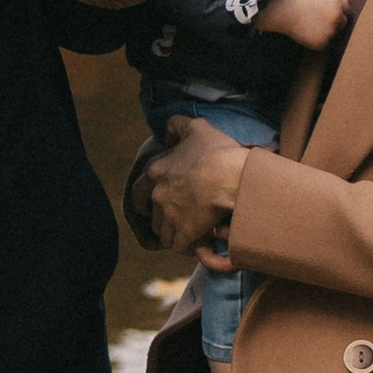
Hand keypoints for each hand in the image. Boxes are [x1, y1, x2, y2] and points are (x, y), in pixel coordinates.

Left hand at [139, 114, 252, 252]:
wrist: (233, 178)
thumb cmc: (216, 152)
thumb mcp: (196, 128)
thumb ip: (177, 125)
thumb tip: (166, 132)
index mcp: (156, 172)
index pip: (139, 191)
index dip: (145, 199)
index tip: (153, 203)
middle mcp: (158, 196)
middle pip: (151, 216)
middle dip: (159, 220)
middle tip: (171, 220)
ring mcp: (170, 217)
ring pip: (164, 233)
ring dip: (174, 233)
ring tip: (188, 232)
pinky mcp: (184, 234)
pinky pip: (179, 246)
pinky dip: (187, 246)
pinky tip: (198, 242)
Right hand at [261, 0, 349, 50]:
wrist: (284, 11)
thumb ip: (328, 1)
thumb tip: (333, 7)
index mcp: (337, 3)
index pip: (347, 9)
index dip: (340, 11)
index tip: (336, 13)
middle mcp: (338, 17)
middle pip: (343, 22)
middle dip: (336, 22)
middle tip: (323, 22)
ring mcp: (331, 31)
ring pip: (333, 33)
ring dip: (327, 32)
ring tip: (312, 26)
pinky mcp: (322, 43)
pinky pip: (323, 43)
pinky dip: (317, 40)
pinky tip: (307, 33)